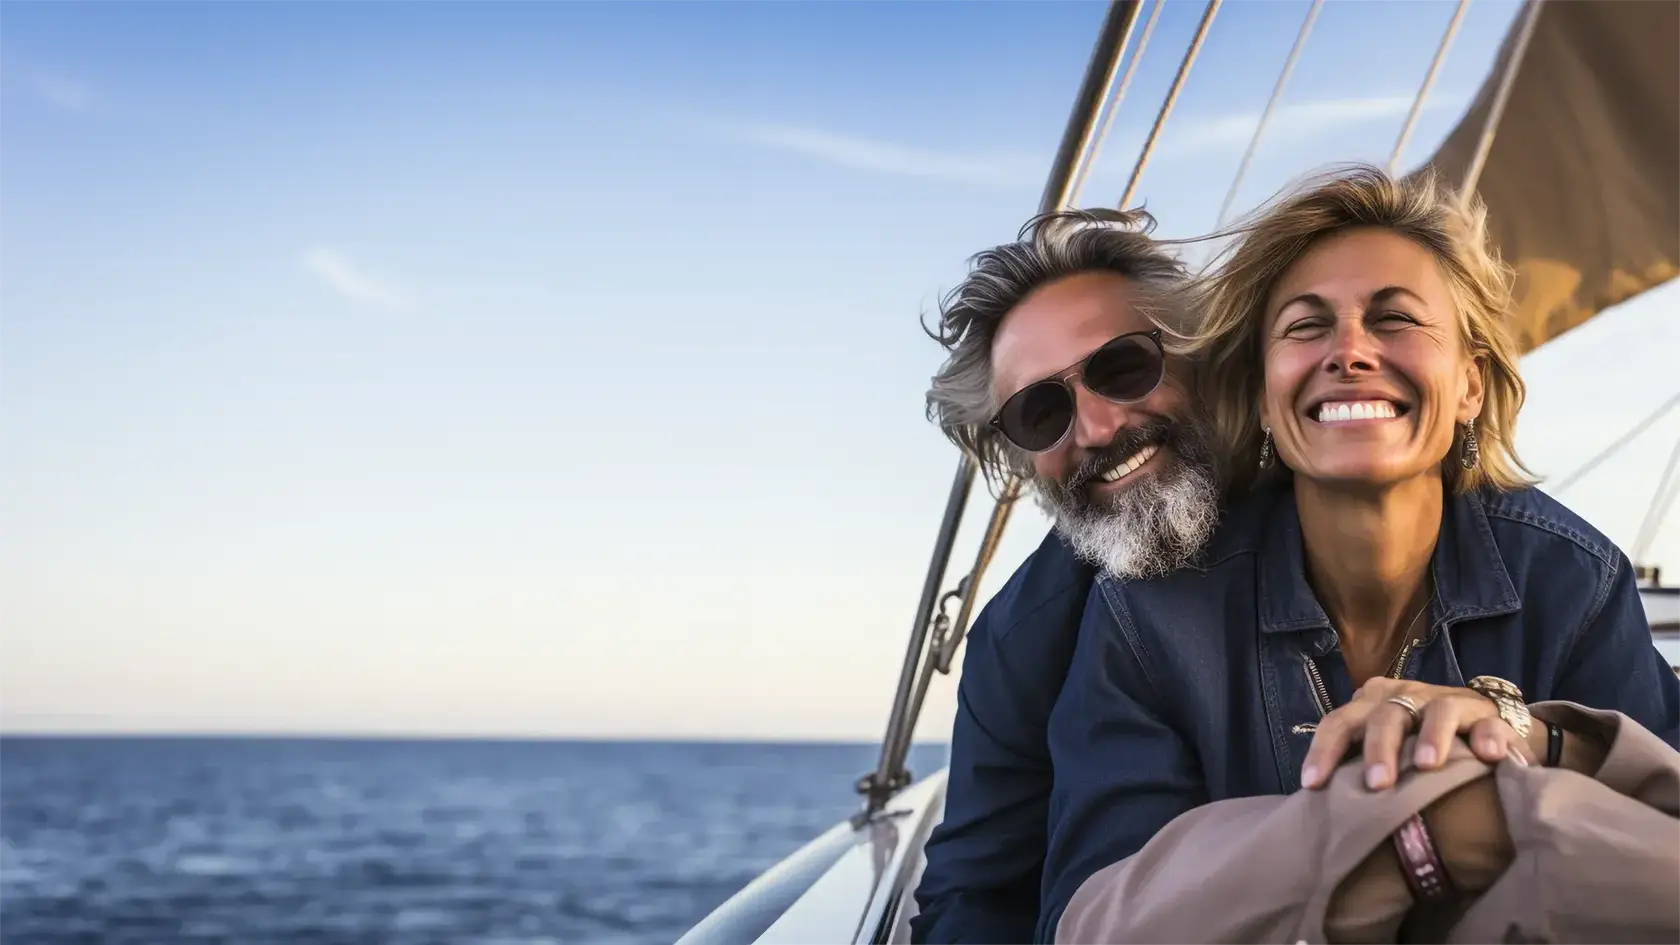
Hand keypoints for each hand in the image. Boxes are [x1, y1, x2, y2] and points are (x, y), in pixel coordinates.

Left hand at [1301, 677, 1533, 789]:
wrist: (1479, 726)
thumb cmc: (1416, 743)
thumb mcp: (1385, 750)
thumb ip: (1360, 765)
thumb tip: (1326, 806)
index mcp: (1372, 705)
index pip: (1340, 722)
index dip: (1324, 750)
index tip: (1313, 783)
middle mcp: (1406, 696)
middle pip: (1385, 715)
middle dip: (1378, 749)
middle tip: (1378, 784)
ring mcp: (1447, 702)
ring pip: (1437, 711)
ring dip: (1430, 736)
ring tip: (1426, 765)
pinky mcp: (1487, 715)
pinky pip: (1489, 722)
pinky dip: (1488, 737)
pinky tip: (1488, 756)